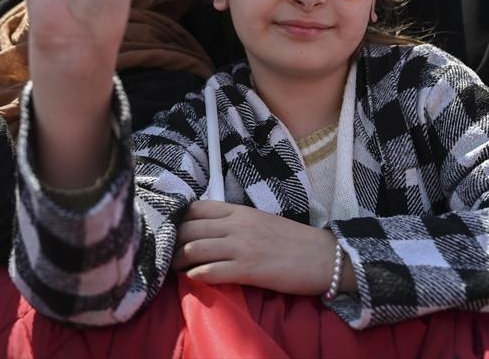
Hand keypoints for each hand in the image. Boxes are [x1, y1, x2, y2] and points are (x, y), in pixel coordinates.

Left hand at [173, 201, 351, 295]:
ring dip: (178, 261)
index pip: (196, 208)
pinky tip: (192, 280)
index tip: (171, 231)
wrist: (321, 256)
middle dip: (172, 242)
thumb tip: (208, 228)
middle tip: (166, 254)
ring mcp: (240, 247)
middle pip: (188, 229)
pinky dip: (195, 276)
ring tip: (174, 270)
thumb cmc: (292, 240)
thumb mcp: (260, 220)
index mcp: (239, 211)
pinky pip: (209, 272)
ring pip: (193, 249)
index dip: (178, 219)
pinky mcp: (246, 270)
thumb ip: (234, 221)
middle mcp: (235, 225)